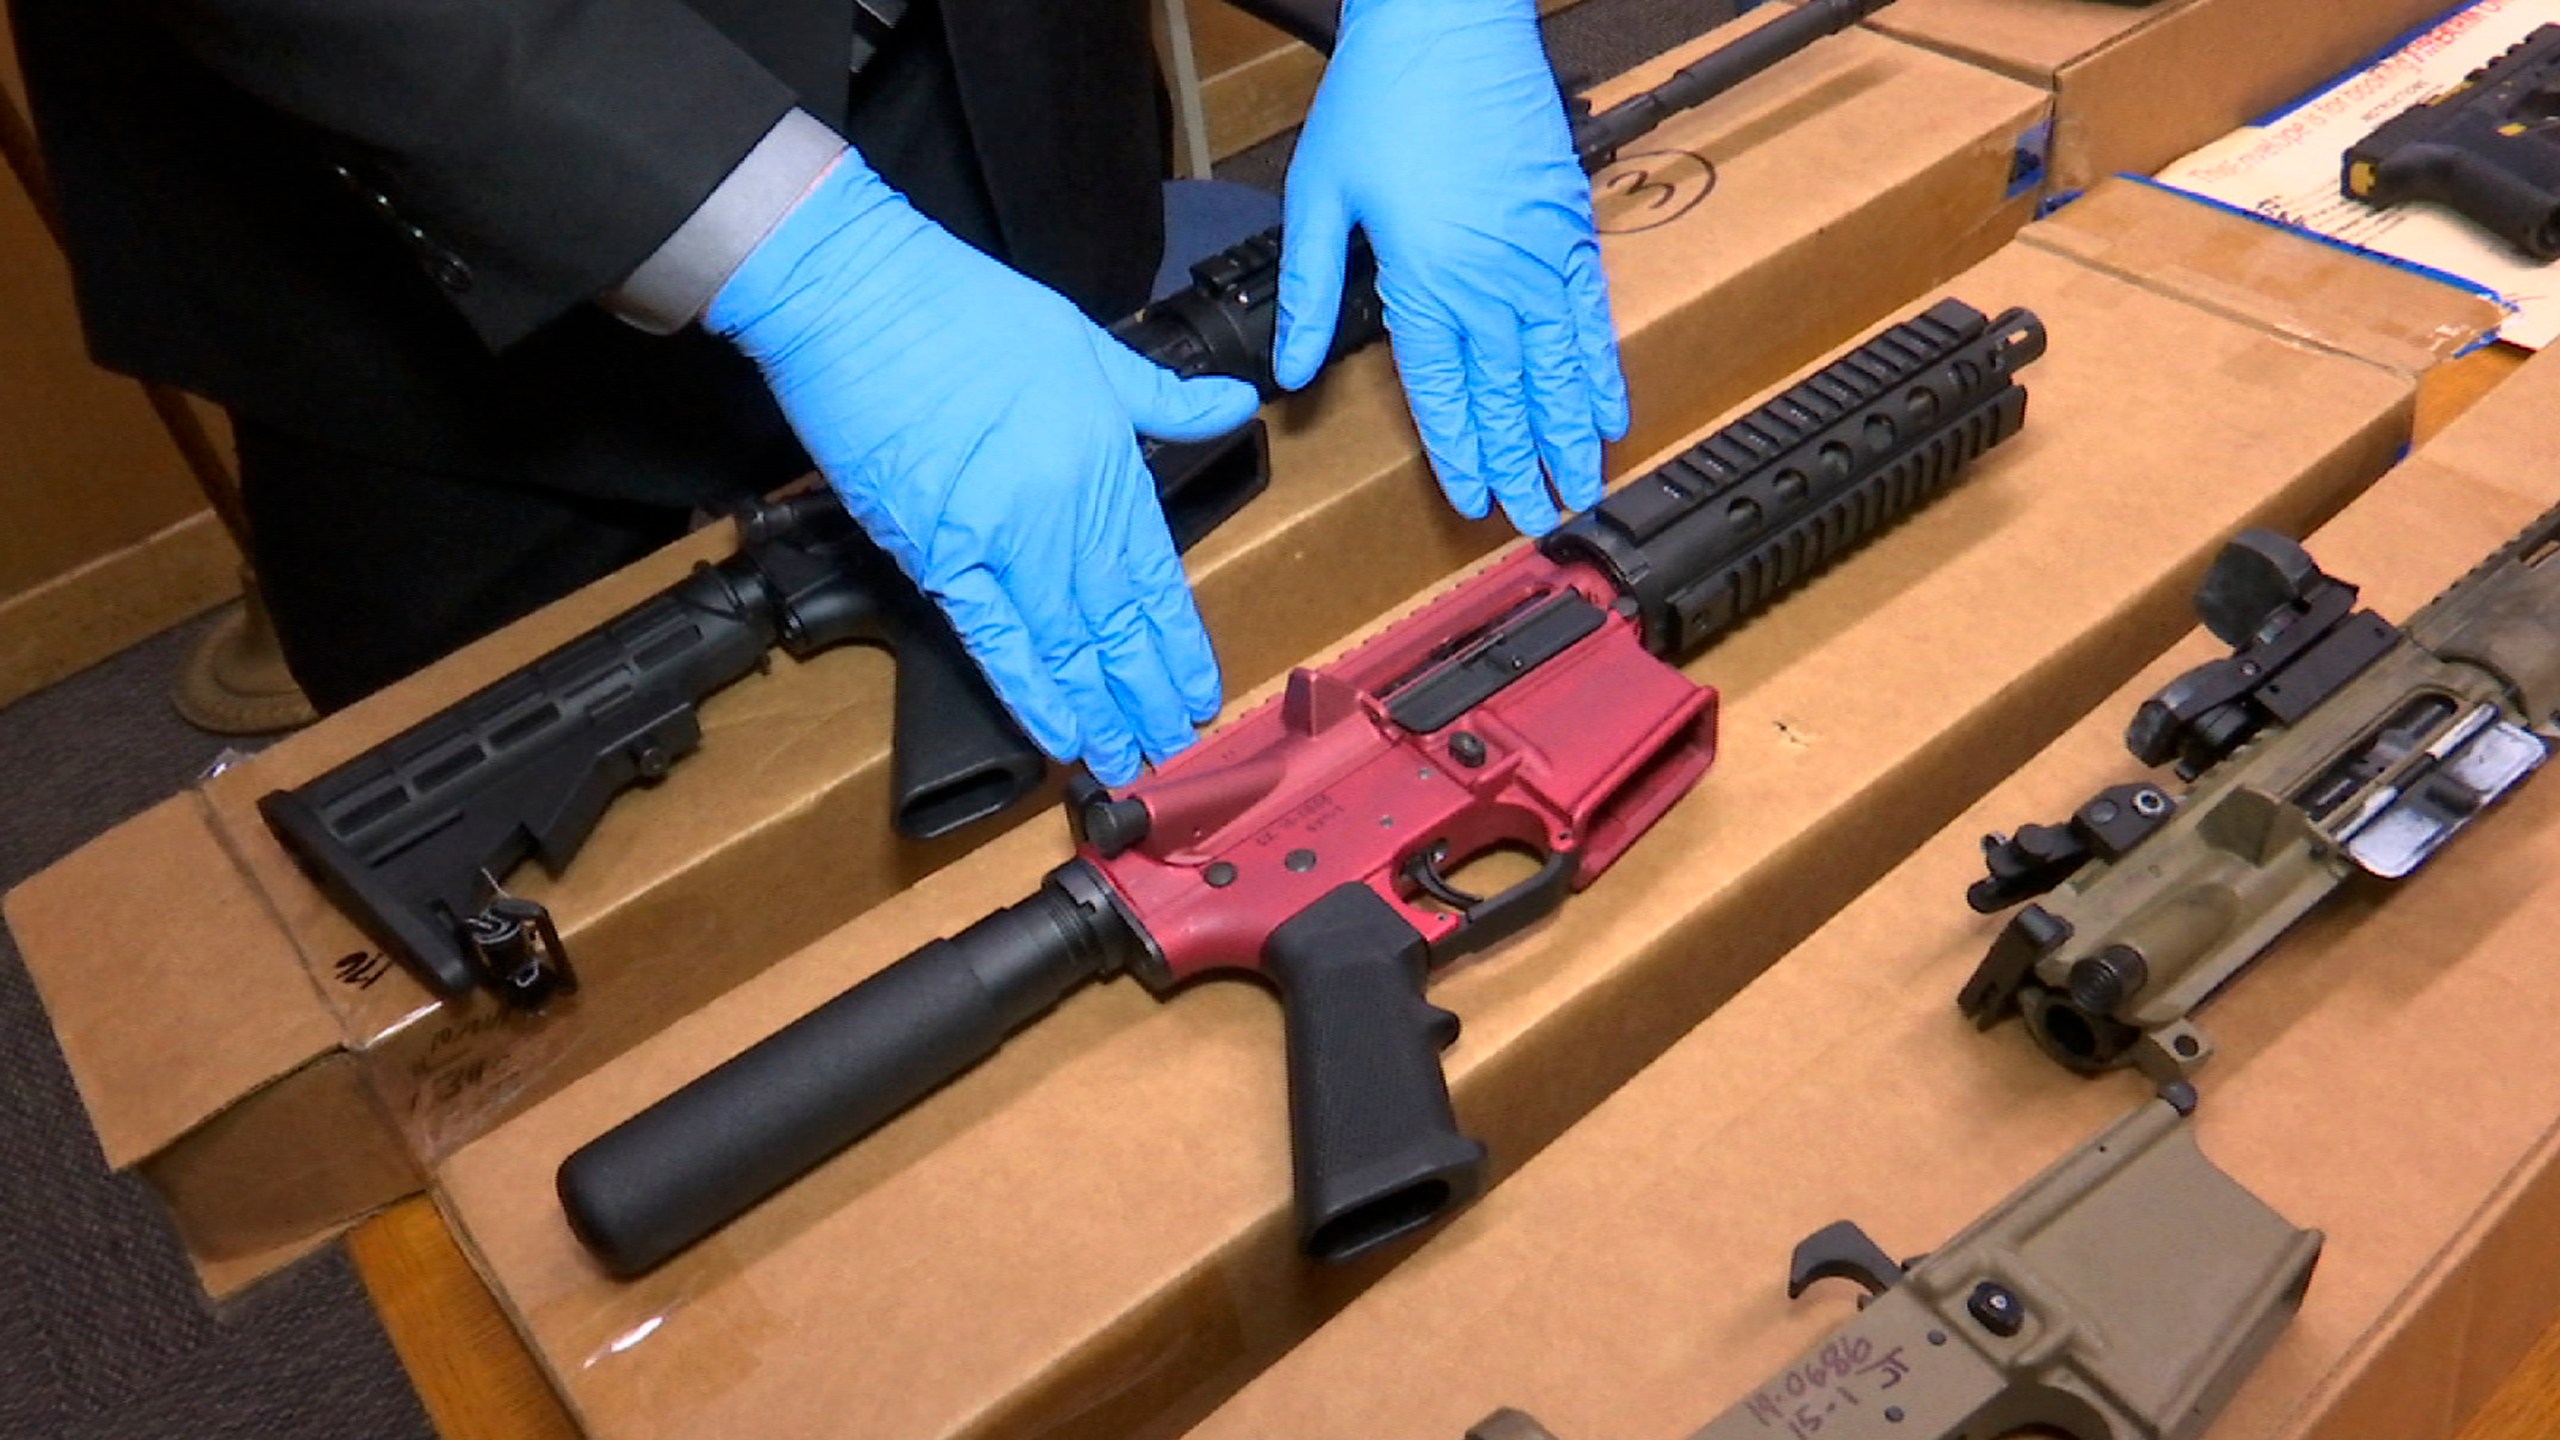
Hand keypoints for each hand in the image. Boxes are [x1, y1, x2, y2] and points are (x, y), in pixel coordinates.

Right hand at [708, 155, 1259, 784]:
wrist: (860, 297)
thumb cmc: (964, 310)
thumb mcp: (1089, 343)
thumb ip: (1163, 396)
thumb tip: (1235, 403)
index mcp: (1107, 461)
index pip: (1155, 575)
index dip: (1177, 642)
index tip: (1199, 692)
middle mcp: (1065, 510)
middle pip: (1116, 621)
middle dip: (1145, 692)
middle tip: (1171, 749)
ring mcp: (1001, 537)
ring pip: (1065, 642)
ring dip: (1097, 708)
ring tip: (1124, 760)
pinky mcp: (935, 552)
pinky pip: (992, 637)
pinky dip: (1028, 690)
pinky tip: (1058, 732)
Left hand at [1274, 0, 1628, 535]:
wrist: (1451, 22)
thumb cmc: (1382, 97)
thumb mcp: (1320, 195)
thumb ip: (1309, 290)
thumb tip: (1287, 368)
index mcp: (1425, 280)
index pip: (1443, 392)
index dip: (1459, 454)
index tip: (1472, 502)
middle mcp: (1491, 280)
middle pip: (1510, 396)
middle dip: (1524, 465)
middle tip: (1539, 522)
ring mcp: (1540, 256)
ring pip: (1560, 369)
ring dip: (1571, 435)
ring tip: (1584, 490)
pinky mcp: (1570, 228)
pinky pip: (1592, 318)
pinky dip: (1602, 370)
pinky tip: (1610, 411)